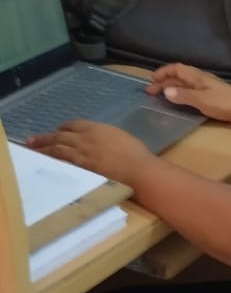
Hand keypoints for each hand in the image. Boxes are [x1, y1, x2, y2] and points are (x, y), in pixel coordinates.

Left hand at [27, 122, 152, 187]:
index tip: (58, 131)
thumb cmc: (136, 153)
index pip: (74, 124)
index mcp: (97, 128)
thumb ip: (105, 136)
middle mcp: (85, 138)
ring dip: (43, 149)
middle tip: (31, 140)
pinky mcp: (81, 168)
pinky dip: (52, 161)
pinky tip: (45, 163)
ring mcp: (82, 153)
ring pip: (57, 148)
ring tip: (31, 150)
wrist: (137, 168)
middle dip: (45, 138)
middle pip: (60, 135)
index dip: (64, 127)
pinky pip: (62, 162)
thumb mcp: (120, 136)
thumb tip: (99, 141)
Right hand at [148, 63, 230, 123]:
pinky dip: (179, 94)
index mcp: (197, 76)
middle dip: (163, 82)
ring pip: (183, 84)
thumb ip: (184, 96)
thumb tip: (166, 91)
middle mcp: (200, 79)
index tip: (151, 80)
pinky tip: (177, 101)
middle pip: (178, 76)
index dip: (163, 72)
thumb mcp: (201, 100)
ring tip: (159, 97)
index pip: (177, 68)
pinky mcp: (208, 96)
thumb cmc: (224, 103)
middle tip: (150, 92)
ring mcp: (204, 87)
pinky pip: (189, 91)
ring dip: (170, 88)